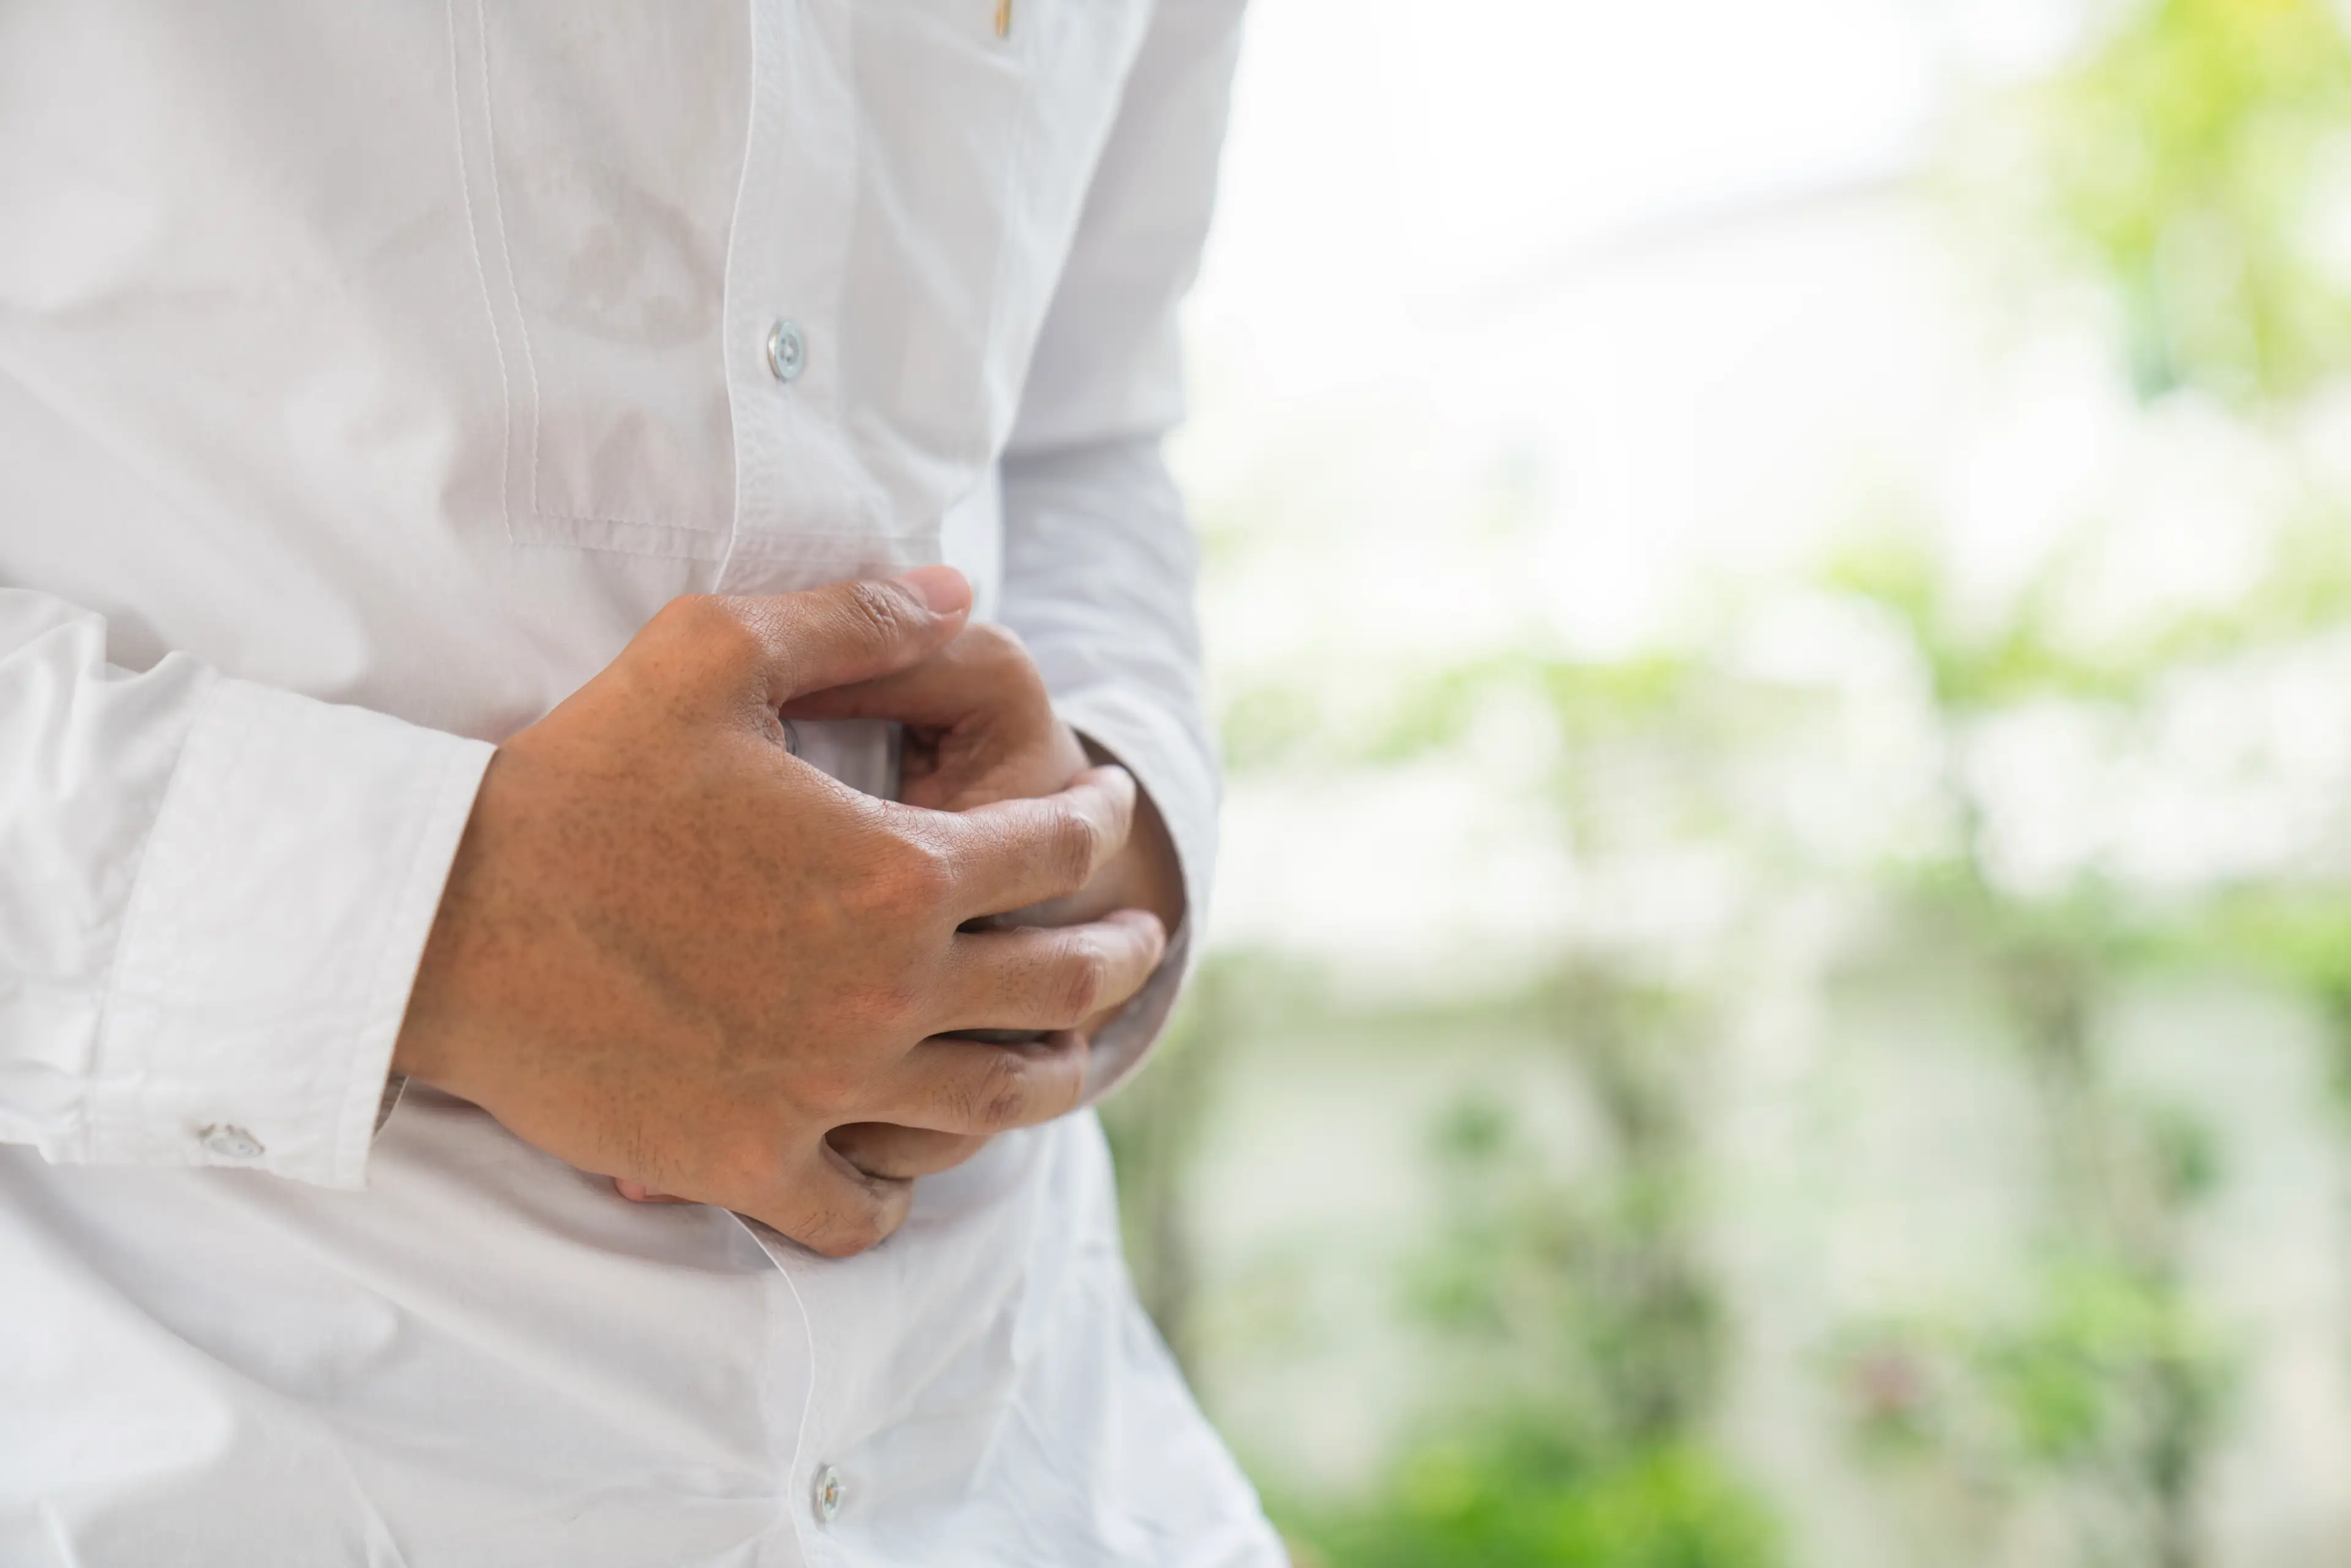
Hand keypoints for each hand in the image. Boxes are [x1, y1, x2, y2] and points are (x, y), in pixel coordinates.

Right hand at [392, 572, 1168, 1256]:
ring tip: (1071, 1052)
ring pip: (997, 1105)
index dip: (1100, 819)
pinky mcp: (748, 1161)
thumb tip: (962, 585)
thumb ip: (852, 615)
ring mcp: (825, 1090)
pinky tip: (908, 1165)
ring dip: (1055, 1072)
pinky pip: (864, 1205)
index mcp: (898, 871)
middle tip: (1137, 938)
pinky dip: (901, 1189)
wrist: (439, 917)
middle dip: (1119, 952)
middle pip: (1061, 986)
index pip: (1059, 850)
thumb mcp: (710, 653)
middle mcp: (888, 994)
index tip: (1104, 810)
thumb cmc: (576, 777)